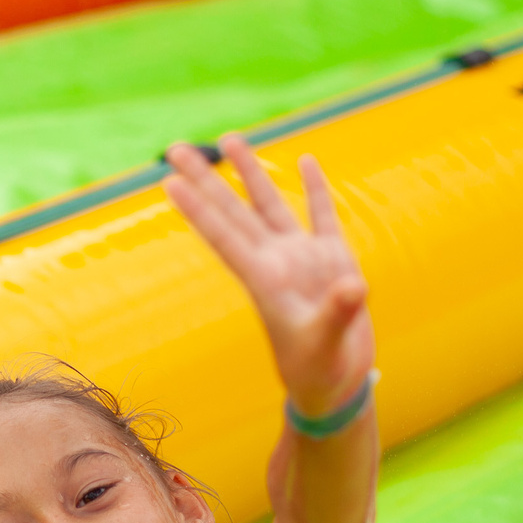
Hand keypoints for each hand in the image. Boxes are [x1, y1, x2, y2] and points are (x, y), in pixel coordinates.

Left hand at [164, 134, 373, 416]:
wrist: (336, 384)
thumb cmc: (320, 372)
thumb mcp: (325, 346)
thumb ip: (336, 315)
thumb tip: (352, 287)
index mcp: (264, 280)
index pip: (223, 236)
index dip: (198, 209)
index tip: (169, 181)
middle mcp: (276, 262)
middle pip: (234, 211)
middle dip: (206, 178)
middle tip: (174, 148)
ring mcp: (302, 258)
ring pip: (269, 204)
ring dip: (249, 172)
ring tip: (229, 138)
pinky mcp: (332, 259)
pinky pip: (321, 215)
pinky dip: (314, 188)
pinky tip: (306, 161)